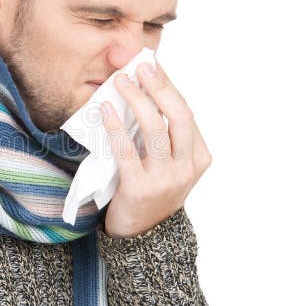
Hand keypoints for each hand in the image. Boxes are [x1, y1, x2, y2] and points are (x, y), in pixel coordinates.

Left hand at [100, 60, 211, 237]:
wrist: (142, 238)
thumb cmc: (152, 191)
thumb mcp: (169, 165)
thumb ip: (164, 137)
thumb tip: (142, 92)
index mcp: (200, 158)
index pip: (186, 114)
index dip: (169, 87)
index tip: (152, 66)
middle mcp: (187, 168)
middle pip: (178, 117)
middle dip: (160, 87)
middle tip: (142, 67)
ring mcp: (165, 180)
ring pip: (155, 130)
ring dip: (137, 100)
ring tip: (121, 81)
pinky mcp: (139, 189)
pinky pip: (127, 151)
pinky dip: (115, 126)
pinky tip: (105, 110)